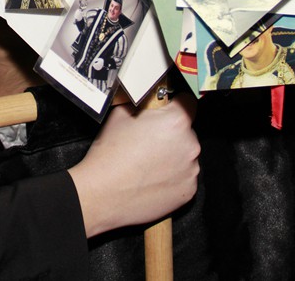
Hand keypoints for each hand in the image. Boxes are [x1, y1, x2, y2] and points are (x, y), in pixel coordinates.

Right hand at [67, 96, 198, 236]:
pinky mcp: (188, 191)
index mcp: (176, 121)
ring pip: (186, 155)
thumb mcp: (121, 114)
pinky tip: (152, 179)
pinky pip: (184, 177)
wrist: (103, 194)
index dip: (175, 104)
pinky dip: (173, 177)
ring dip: (173, 156)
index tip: (165, 110)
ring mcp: (191, 170)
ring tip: (148, 164)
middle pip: (186, 131)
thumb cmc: (110, 154)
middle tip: (149, 141)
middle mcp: (190, 145)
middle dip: (171, 133)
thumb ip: (142, 104)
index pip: (188, 103)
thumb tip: (148, 100)